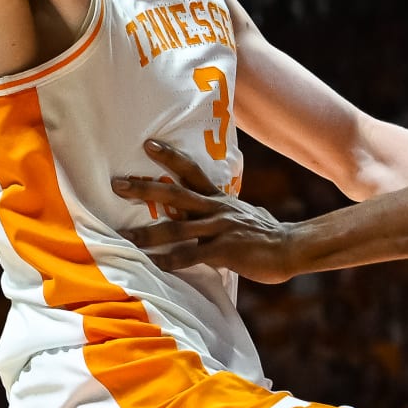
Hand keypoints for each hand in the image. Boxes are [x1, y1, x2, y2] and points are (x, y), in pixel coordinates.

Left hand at [115, 141, 302, 283]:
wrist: (290, 247)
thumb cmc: (264, 234)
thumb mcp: (240, 213)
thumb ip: (218, 212)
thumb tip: (201, 211)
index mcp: (219, 198)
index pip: (191, 170)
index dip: (170, 156)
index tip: (148, 144)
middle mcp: (217, 208)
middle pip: (175, 194)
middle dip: (144, 189)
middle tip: (117, 184)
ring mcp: (220, 228)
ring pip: (177, 228)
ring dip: (148, 233)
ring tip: (124, 236)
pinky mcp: (225, 250)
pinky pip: (192, 255)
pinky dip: (172, 260)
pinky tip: (155, 264)